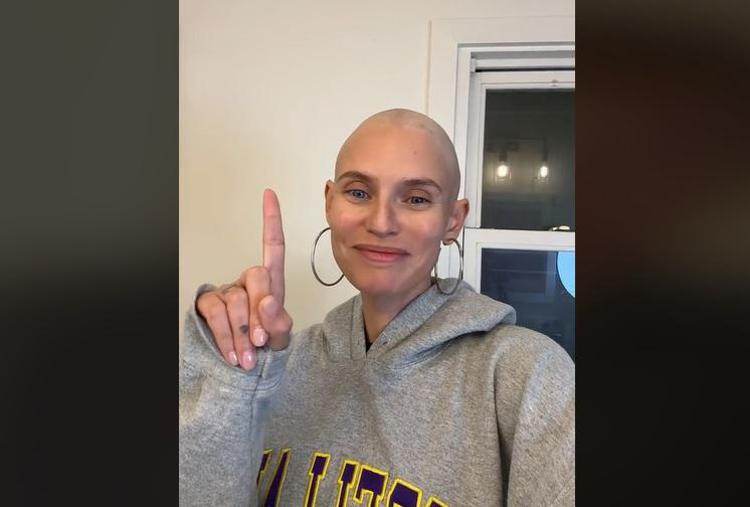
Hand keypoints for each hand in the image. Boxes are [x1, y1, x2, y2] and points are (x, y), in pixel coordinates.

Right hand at [196, 189, 292, 370]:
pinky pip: (215, 314)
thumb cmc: (265, 345)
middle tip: (261, 341)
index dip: (271, 220)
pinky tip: (232, 354)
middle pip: (257, 278)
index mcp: (271, 283)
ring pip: (235, 301)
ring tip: (248, 357)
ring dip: (241, 333)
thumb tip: (267, 303)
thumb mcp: (280, 336)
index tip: (269, 194)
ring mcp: (226, 290)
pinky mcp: (208, 304)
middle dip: (261, 313)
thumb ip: (279, 322)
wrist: (245, 368)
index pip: (273, 247)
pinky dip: (225, 337)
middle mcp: (247, 281)